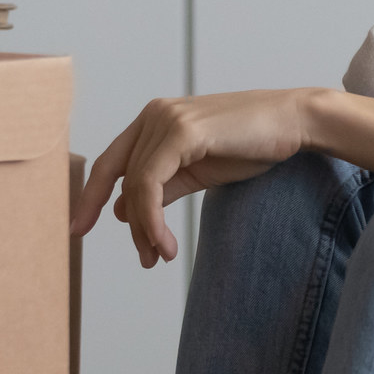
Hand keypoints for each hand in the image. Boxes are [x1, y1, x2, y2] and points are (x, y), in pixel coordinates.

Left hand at [75, 89, 319, 266]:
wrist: (295, 123)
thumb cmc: (254, 144)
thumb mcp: (200, 170)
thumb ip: (163, 186)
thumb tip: (123, 211)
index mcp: (155, 119)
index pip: (110, 162)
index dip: (89, 196)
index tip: (78, 228)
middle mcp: (154, 114)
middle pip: (119, 177)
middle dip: (125, 223)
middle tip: (144, 259)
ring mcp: (165, 119)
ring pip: (135, 185)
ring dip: (145, 228)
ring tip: (160, 256)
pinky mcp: (182, 131)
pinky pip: (150, 184)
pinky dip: (152, 218)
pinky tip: (165, 242)